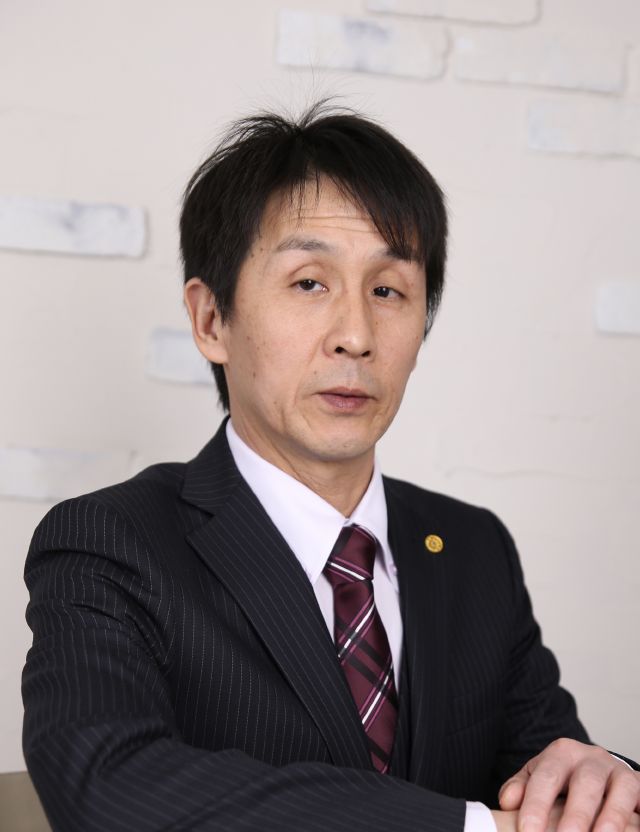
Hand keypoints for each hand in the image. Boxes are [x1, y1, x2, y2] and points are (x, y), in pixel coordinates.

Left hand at [498, 739, 639, 831]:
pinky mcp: (638, 784)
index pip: (545, 778)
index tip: (528, 831)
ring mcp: (618, 771)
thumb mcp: (539, 777)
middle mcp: (591, 758)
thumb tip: (506, 802)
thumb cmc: (564, 778)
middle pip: (584, 783)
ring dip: (610, 818)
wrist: (599, 768)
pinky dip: (634, 818)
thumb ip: (521, 788)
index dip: (536, 806)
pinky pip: (638, 797)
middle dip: (575, 815)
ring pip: (618, 790)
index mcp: (561, 753)